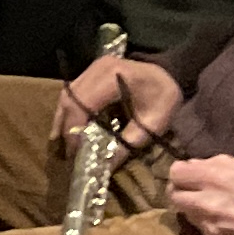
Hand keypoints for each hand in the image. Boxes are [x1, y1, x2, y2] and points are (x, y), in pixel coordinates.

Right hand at [55, 53, 181, 154]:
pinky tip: (71, 128)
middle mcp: (97, 69)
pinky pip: (72, 92)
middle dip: (65, 127)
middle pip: (69, 99)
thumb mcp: (153, 123)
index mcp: (112, 78)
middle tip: (68, 151)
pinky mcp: (91, 72)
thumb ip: (129, 142)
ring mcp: (92, 68)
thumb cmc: (163, 96)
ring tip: (64, 143)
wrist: (170, 73)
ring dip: (63, 119)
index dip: (74, 128)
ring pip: (66, 95)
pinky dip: (69, 111)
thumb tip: (105, 166)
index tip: (76, 152)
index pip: (82, 103)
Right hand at [167, 154, 233, 234]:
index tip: (185, 212)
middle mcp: (217, 183)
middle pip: (178, 170)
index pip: (174, 196)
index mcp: (209, 209)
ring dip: (198, 174)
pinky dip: (218, 169)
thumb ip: (205, 229)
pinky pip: (222, 159)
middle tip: (191, 196)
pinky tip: (227, 182)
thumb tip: (193, 216)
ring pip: (199, 160)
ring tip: (208, 187)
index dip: (178, 206)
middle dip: (180, 184)